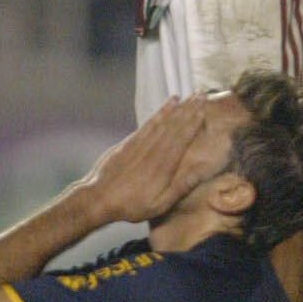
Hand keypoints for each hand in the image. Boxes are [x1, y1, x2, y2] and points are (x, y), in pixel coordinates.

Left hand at [78, 97, 217, 223]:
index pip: (182, 139)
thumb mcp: (160, 204)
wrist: (99, 198)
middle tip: (201, 95)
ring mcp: (140, 144)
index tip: (204, 110)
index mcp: (164, 165)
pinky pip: (148, 123)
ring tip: (188, 96)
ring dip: (177, 108)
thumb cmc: (132, 205)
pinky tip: (167, 105)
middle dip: (189, 110)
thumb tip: (202, 169)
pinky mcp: (129, 142)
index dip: (193, 123)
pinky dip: (159, 112)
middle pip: (174, 126)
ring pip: (162, 121)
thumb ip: (181, 186)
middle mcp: (154, 150)